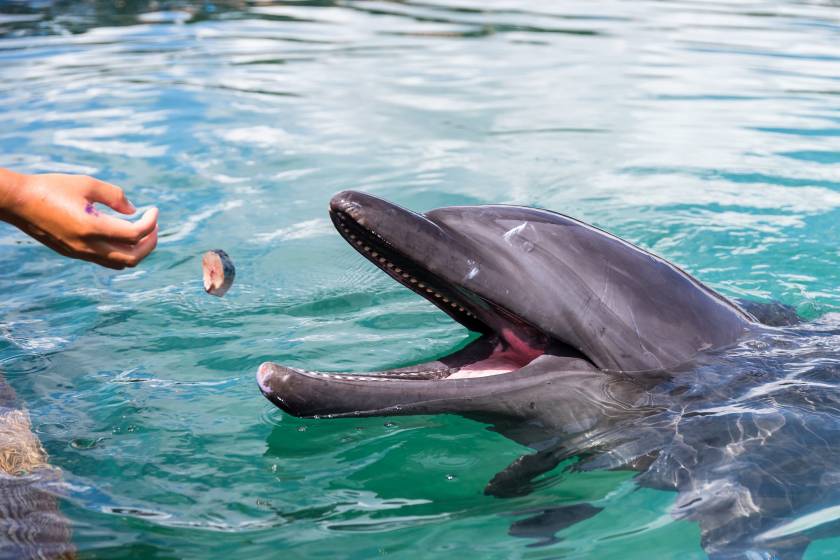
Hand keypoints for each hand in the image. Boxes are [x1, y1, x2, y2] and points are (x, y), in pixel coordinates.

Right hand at [0, 170, 157, 269]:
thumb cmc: (51, 188)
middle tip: (154, 226)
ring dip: (136, 251)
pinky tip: (121, 233)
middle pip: (132, 258)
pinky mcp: (74, 253)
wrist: (18, 201)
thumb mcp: (87, 183)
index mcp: (92, 228)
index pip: (134, 235)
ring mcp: (80, 253)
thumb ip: (115, 196)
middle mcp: (87, 246)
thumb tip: (133, 211)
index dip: (151, 223)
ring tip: (142, 232)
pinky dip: (120, 251)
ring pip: (119, 263)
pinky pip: (105, 260)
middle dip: (149, 244)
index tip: (153, 210)